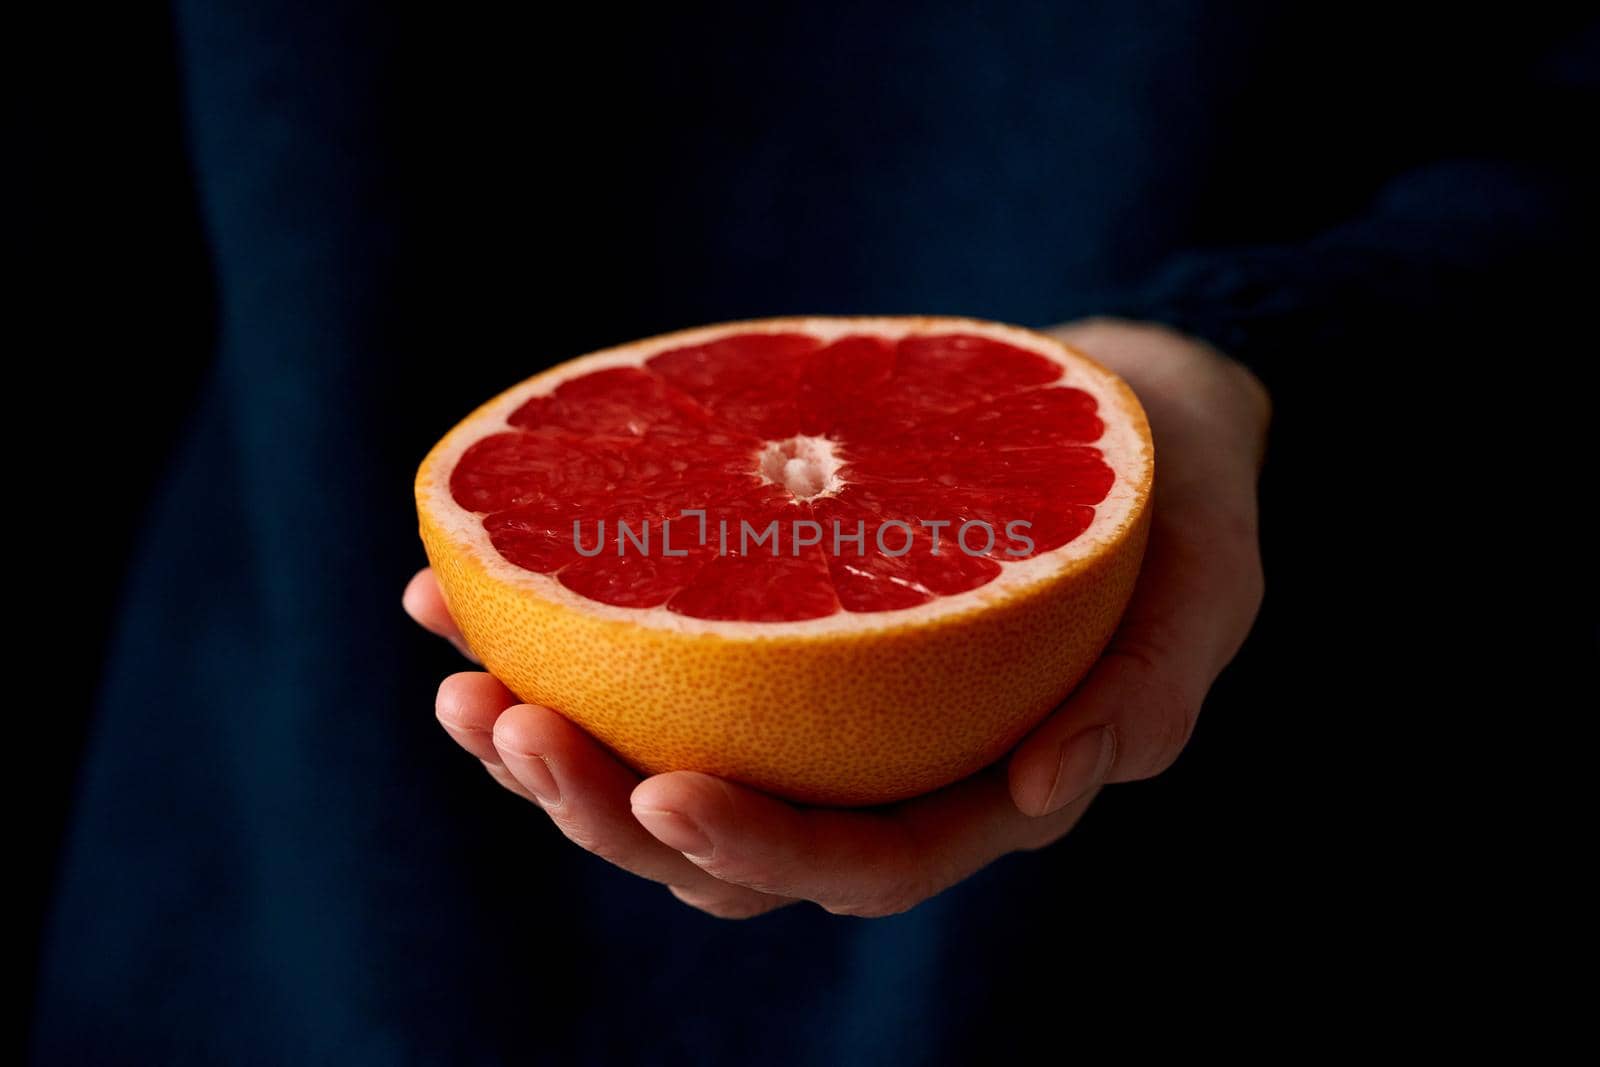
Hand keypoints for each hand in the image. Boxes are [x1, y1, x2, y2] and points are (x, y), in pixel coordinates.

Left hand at [404, 317, 1268, 917]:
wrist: (1136, 425)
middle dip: (600, 809)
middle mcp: (881, 773)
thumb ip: (1152, 692)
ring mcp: (817, 714)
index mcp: (979, 790)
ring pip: (666, 773)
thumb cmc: (1176, 507)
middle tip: (498, 722)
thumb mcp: (1206, 586)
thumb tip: (1056, 793)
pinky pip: (655, 668)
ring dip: (551, 743)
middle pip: (728, 846)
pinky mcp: (771, 638)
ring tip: (455, 672)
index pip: (860, 863)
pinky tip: (463, 590)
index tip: (659, 794)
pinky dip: (558, 640)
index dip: (758, 849)